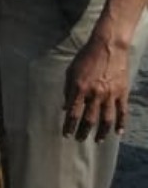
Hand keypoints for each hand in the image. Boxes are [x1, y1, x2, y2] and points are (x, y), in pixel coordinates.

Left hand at [64, 23, 135, 140]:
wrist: (108, 46)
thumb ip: (68, 90)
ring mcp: (110, 94)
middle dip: (83, 132)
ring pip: (106, 120)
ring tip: (97, 141)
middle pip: (89, 119)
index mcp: (79, 88)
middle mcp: (95, 94)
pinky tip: (118, 133)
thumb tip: (65, 107)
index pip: (73, 113)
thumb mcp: (71, 71)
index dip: (69, 126)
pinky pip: (122, 112)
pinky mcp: (122, 93)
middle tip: (79, 140)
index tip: (66, 134)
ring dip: (101, 132)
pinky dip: (121, 124)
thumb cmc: (85, 57)